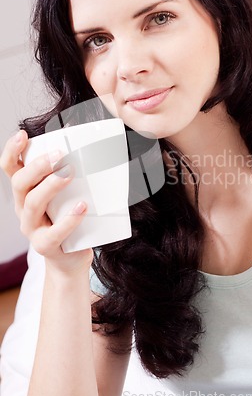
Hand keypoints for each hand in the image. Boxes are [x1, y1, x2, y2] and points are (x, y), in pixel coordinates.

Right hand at [0, 130, 92, 274]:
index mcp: (26, 192)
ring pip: (32, 204)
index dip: (11, 151)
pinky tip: (82, 208)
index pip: (11, 168)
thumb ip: (72, 175)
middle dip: (38, 166)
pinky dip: (68, 220)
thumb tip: (96, 145)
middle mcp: (23, 208)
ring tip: (69, 173)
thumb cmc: (71, 220)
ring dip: (50, 186)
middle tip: (60, 155)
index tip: (23, 134)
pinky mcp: (45, 246)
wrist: (70, 260)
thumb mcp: (66, 196)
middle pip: (20, 183)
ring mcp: (32, 229)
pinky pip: (53, 234)